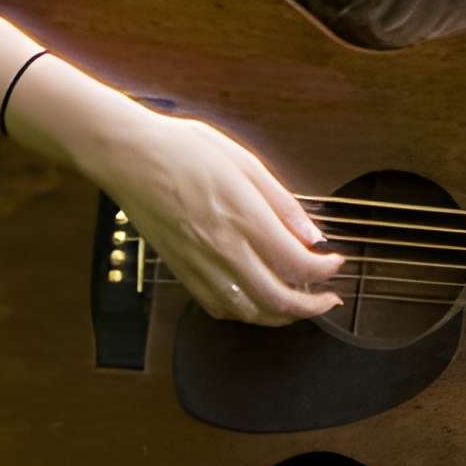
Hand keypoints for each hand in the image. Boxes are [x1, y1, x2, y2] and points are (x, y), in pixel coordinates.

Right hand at [93, 113, 344, 325]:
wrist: (128, 155)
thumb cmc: (184, 150)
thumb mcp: (245, 163)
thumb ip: (283, 203)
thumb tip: (313, 234)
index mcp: (244, 218)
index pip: (298, 263)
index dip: (326, 270)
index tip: (336, 262)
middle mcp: (223, 248)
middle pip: (277, 300)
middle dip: (312, 306)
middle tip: (329, 298)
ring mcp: (199, 264)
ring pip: (248, 312)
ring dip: (280, 316)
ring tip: (299, 304)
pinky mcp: (181, 270)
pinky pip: (218, 307)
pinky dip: (245, 313)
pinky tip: (257, 301)